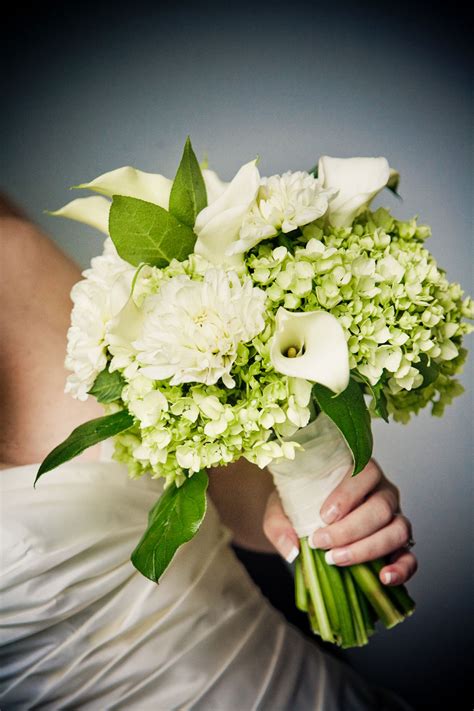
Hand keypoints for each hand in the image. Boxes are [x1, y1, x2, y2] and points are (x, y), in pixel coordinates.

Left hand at [263, 458, 416, 586]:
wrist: (306, 523)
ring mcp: (394, 518)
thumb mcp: (281, 508)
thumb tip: (292, 550)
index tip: (324, 515)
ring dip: (369, 548)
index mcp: (359, 472)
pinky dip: (402, 569)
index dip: (348, 494)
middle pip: (381, 507)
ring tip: (338, 560)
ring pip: (397, 530)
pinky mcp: (399, 546)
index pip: (365, 472)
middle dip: (351, 529)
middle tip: (321, 543)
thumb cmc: (299, 506)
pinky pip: (410, 557)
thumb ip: (279, 524)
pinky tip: (384, 578)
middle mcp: (382, 492)